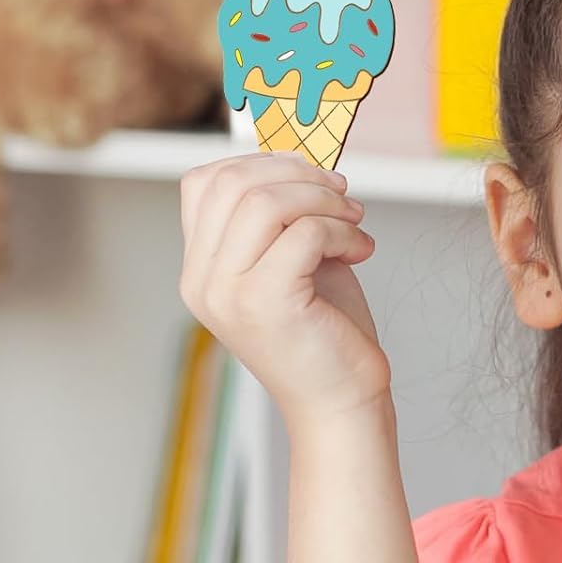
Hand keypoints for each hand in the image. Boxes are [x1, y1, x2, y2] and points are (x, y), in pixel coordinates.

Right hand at [178, 152, 389, 430]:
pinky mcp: (266, 304)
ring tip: (354, 221)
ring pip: (266, 203)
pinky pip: (303, 233)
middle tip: (342, 195)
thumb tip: (299, 160)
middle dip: (298, 174)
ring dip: (323, 201)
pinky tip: (361, 250)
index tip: (310, 175)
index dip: (260, 162)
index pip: (203, 184)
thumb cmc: (324, 332)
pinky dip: (341, 231)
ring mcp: (228, 294)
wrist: (341, 402)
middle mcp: (202, 282)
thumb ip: (282, 217)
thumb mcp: (292, 261)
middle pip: (232, 183)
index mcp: (200, 270)